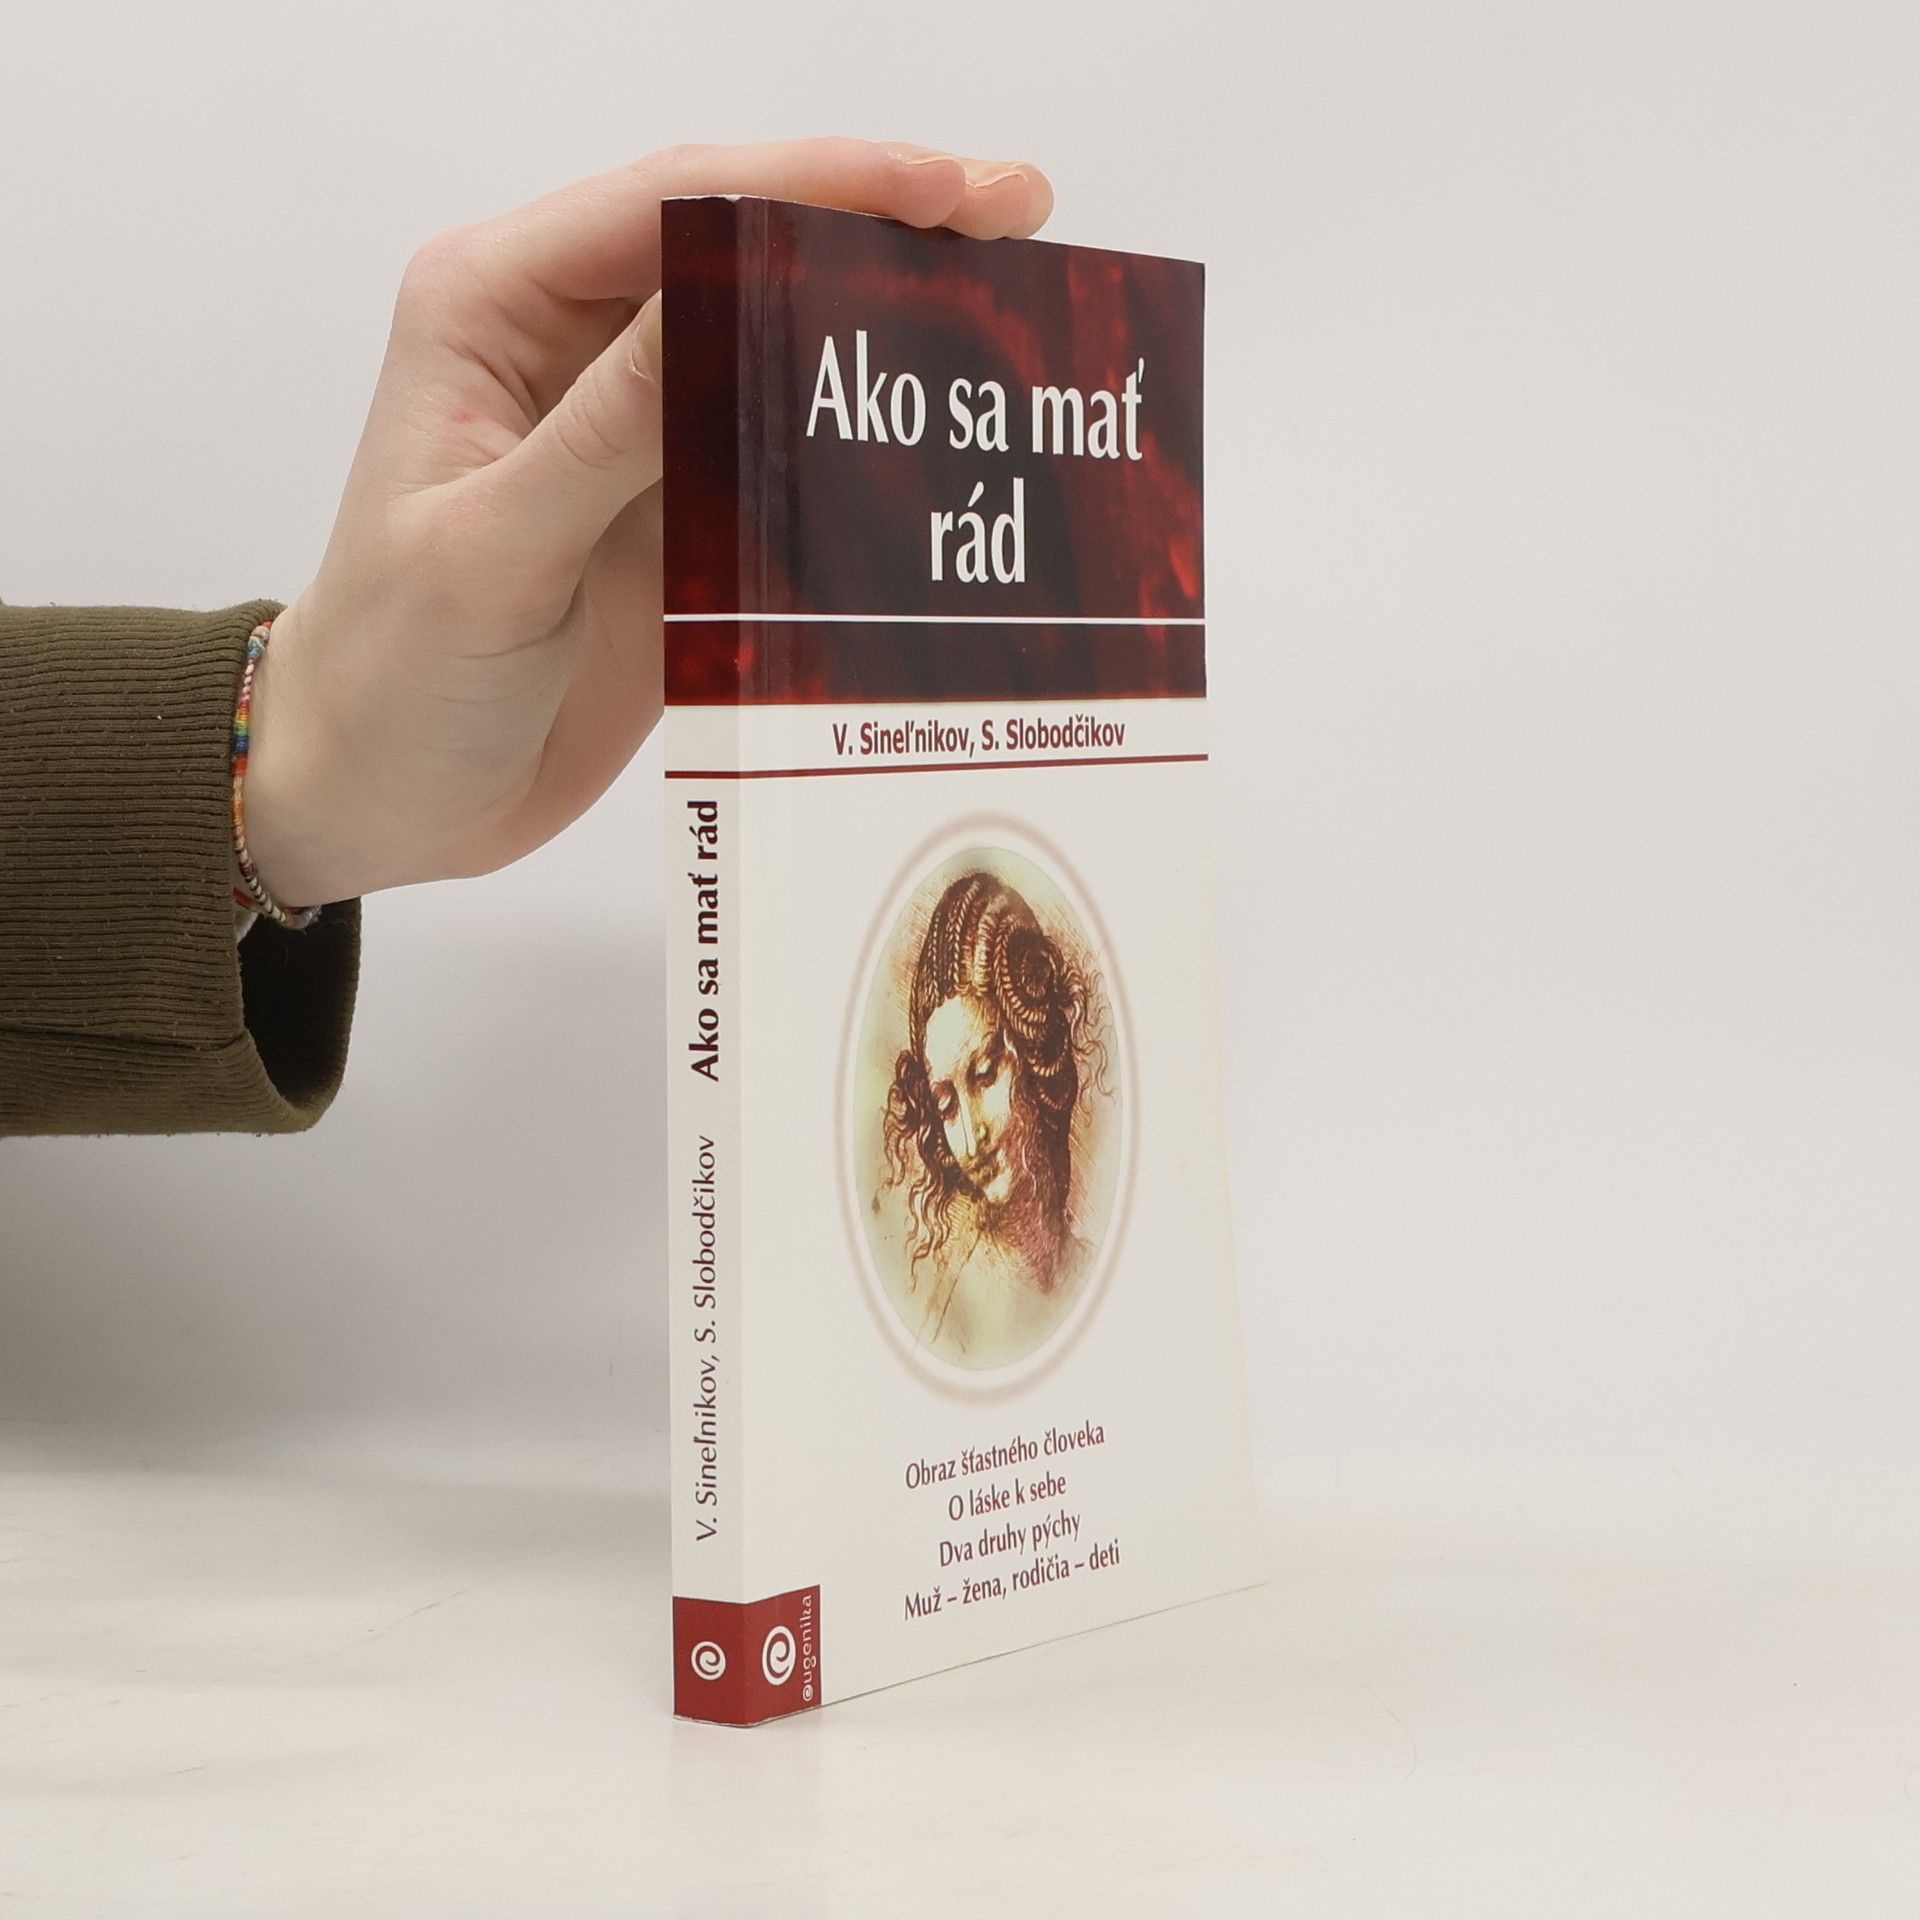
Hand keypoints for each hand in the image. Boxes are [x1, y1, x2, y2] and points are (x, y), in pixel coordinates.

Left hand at [244, 139, 1053, 906]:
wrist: (384, 793)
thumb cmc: (391, 670)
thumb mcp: (489, 550)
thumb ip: (606, 432)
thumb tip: (722, 298)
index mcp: (497, 307)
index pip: (673, 202)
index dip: (814, 181)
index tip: (941, 189)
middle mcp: (572, 348)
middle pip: (742, 247)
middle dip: (876, 225)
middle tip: (1014, 217)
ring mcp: (635, 432)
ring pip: (777, 344)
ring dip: (883, 325)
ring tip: (1008, 312)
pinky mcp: (678, 515)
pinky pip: (784, 453)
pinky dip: (861, 438)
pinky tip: (942, 436)